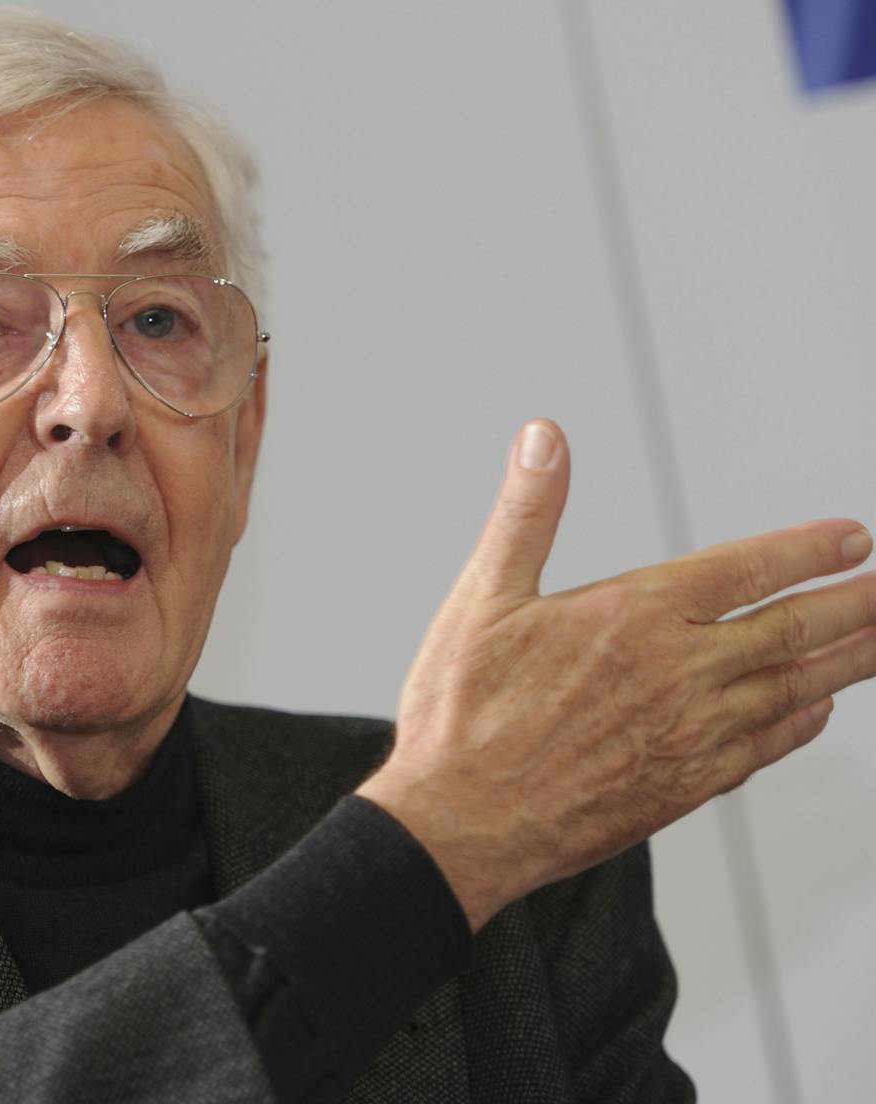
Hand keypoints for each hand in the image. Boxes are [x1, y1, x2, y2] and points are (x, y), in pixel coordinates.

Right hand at [356, 419, 875, 931]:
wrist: (461, 823)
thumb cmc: (461, 715)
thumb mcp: (482, 597)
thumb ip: (526, 513)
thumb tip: (544, 440)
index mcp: (635, 615)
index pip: (747, 569)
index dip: (807, 550)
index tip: (852, 538)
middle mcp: (679, 672)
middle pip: (793, 628)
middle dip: (857, 603)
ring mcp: (690, 733)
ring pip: (794, 688)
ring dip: (849, 660)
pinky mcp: (685, 787)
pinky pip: (766, 748)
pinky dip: (803, 725)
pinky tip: (817, 713)